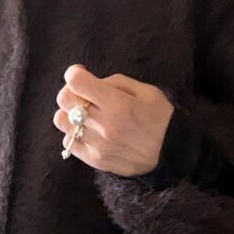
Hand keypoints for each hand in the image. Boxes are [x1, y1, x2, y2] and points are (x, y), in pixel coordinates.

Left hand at [53, 64, 174, 176]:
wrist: (172, 155)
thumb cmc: (161, 119)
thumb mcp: (147, 91)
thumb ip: (116, 83)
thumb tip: (91, 82)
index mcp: (117, 104)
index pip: (76, 82)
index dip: (75, 74)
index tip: (81, 75)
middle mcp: (104, 124)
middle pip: (64, 100)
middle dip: (71, 91)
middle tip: (83, 94)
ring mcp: (97, 144)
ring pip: (62, 121)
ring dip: (69, 114)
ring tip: (85, 115)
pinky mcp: (95, 160)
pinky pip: (69, 142)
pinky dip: (74, 133)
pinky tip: (89, 131)